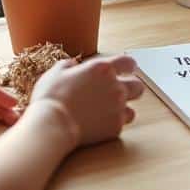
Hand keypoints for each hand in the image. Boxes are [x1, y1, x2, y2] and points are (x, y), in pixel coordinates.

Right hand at [27, 55, 144, 150]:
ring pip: (132, 108)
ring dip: (123, 108)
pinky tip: (99, 124)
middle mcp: (115, 87)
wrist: (53, 124)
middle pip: (138, 86)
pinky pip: (121, 124)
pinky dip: (112, 123)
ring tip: (107, 111)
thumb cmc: (52, 97)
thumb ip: (68, 65)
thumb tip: (73, 65)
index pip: (128, 62)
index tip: (126, 69)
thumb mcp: (56, 73)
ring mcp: (118, 108)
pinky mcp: (115, 127)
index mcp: (103, 69)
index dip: (128, 66)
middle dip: (131, 88)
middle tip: (117, 92)